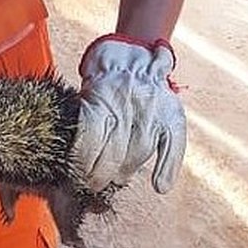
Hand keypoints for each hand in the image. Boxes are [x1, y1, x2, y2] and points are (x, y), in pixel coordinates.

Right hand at [71, 35, 185, 194]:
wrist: (132, 58)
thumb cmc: (155, 96)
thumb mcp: (173, 123)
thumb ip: (171, 156)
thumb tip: (161, 189)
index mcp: (157, 118)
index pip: (137, 153)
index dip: (123, 172)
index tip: (115, 181)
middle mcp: (136, 110)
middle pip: (118, 151)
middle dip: (106, 173)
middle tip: (95, 185)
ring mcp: (113, 103)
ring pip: (99, 142)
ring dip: (89, 165)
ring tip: (84, 177)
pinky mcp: (93, 98)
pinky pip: (84, 128)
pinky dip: (79, 147)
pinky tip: (74, 157)